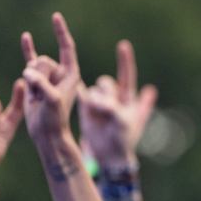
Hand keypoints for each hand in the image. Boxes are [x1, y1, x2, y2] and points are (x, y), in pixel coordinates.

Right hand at [21, 13, 82, 141]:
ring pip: (33, 66)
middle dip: (38, 76)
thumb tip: (28, 72)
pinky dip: (27, 50)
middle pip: (43, 60)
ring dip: (31, 83)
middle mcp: (61, 72)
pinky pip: (30, 61)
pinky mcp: (36, 80)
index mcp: (71, 74)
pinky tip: (25, 36)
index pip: (67, 48)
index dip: (61, 32)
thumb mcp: (51, 102)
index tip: (55, 16)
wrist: (47, 133)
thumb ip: (42, 85)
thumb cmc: (55, 119)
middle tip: (40, 96)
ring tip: (36, 99)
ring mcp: (48, 76)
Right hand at [78, 40, 156, 167]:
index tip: (123, 45)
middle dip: (105, 94)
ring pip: (94, 90)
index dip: (125, 61)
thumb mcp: (125, 124)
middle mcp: (113, 96)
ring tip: (95, 110)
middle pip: (106, 83)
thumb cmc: (124, 139)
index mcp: (127, 98)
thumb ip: (118, 109)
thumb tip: (115, 98)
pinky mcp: (86, 107)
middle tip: (106, 109)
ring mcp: (99, 101)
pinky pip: (82, 94)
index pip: (127, 75)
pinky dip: (78, 92)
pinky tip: (73, 90)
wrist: (110, 154)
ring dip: (95, 98)